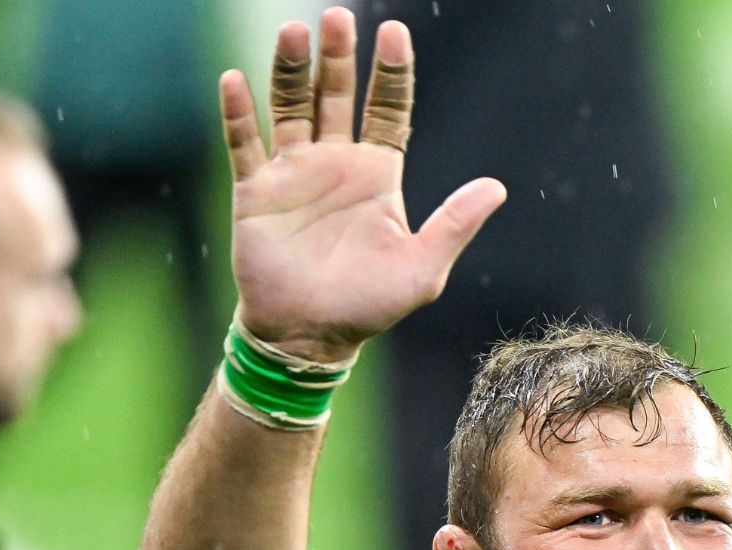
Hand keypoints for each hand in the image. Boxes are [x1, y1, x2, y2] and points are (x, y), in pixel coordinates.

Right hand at [221, 8, 506, 360]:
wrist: (309, 336)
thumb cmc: (369, 305)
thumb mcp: (423, 267)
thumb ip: (455, 224)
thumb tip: (497, 187)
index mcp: (378, 174)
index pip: (388, 109)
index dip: (392, 72)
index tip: (395, 32)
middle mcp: (335, 164)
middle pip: (337, 95)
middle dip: (338, 57)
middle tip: (337, 16)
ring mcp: (293, 173)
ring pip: (290, 107)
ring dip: (290, 70)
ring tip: (294, 32)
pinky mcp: (255, 192)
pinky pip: (244, 144)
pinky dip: (238, 113)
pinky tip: (234, 79)